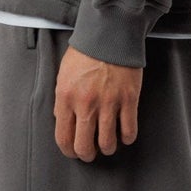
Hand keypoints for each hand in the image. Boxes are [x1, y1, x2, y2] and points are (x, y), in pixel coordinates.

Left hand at [54, 43, 141, 160]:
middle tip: (90, 153)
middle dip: (87, 155)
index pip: (63, 137)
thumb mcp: (63, 76)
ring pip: (108, 143)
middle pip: (85, 147)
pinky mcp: (129, 99)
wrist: (109, 35)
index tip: (74, 152)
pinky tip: (124, 135)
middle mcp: (86, 104)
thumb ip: (62, 101)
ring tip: (107, 144)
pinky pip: (129, 130)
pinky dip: (126, 138)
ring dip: (107, 148)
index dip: (69, 151)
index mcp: (66, 98)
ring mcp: (109, 103)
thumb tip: (63, 121)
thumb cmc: (85, 54)